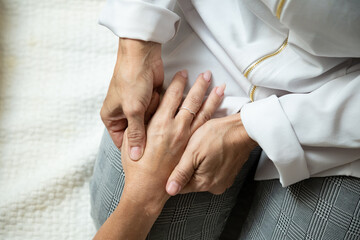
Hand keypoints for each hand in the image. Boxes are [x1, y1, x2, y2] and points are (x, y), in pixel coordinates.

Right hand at [100, 38, 162, 160]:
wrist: (143, 55)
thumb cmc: (131, 79)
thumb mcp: (132, 110)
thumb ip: (136, 133)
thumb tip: (136, 156)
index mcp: (112, 118)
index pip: (122, 142)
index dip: (134, 148)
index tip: (147, 152)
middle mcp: (123, 114)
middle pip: (138, 134)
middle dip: (148, 130)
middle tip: (155, 127)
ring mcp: (138, 108)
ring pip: (151, 124)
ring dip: (156, 119)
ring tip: (159, 113)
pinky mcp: (151, 101)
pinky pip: (159, 114)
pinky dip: (163, 111)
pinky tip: (167, 110)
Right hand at [120, 70, 224, 214]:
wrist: (146, 189)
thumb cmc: (135, 166)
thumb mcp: (128, 139)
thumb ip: (140, 120)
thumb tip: (150, 106)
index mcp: (157, 123)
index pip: (170, 97)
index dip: (177, 83)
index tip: (182, 74)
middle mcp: (173, 128)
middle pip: (189, 101)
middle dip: (199, 86)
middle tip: (206, 74)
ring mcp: (184, 137)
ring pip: (201, 112)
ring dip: (211, 98)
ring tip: (219, 87)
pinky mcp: (190, 146)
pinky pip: (204, 128)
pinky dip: (212, 117)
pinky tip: (218, 111)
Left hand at [166, 113, 257, 195]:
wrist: (243, 128)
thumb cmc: (219, 135)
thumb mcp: (193, 152)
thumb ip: (180, 173)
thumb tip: (170, 190)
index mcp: (204, 183)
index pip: (181, 186)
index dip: (175, 172)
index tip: (177, 160)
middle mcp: (216, 186)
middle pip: (191, 181)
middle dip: (188, 166)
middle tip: (191, 150)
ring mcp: (224, 179)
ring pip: (202, 173)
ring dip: (199, 162)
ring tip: (202, 147)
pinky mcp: (229, 172)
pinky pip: (213, 168)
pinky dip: (209, 160)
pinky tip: (210, 148)